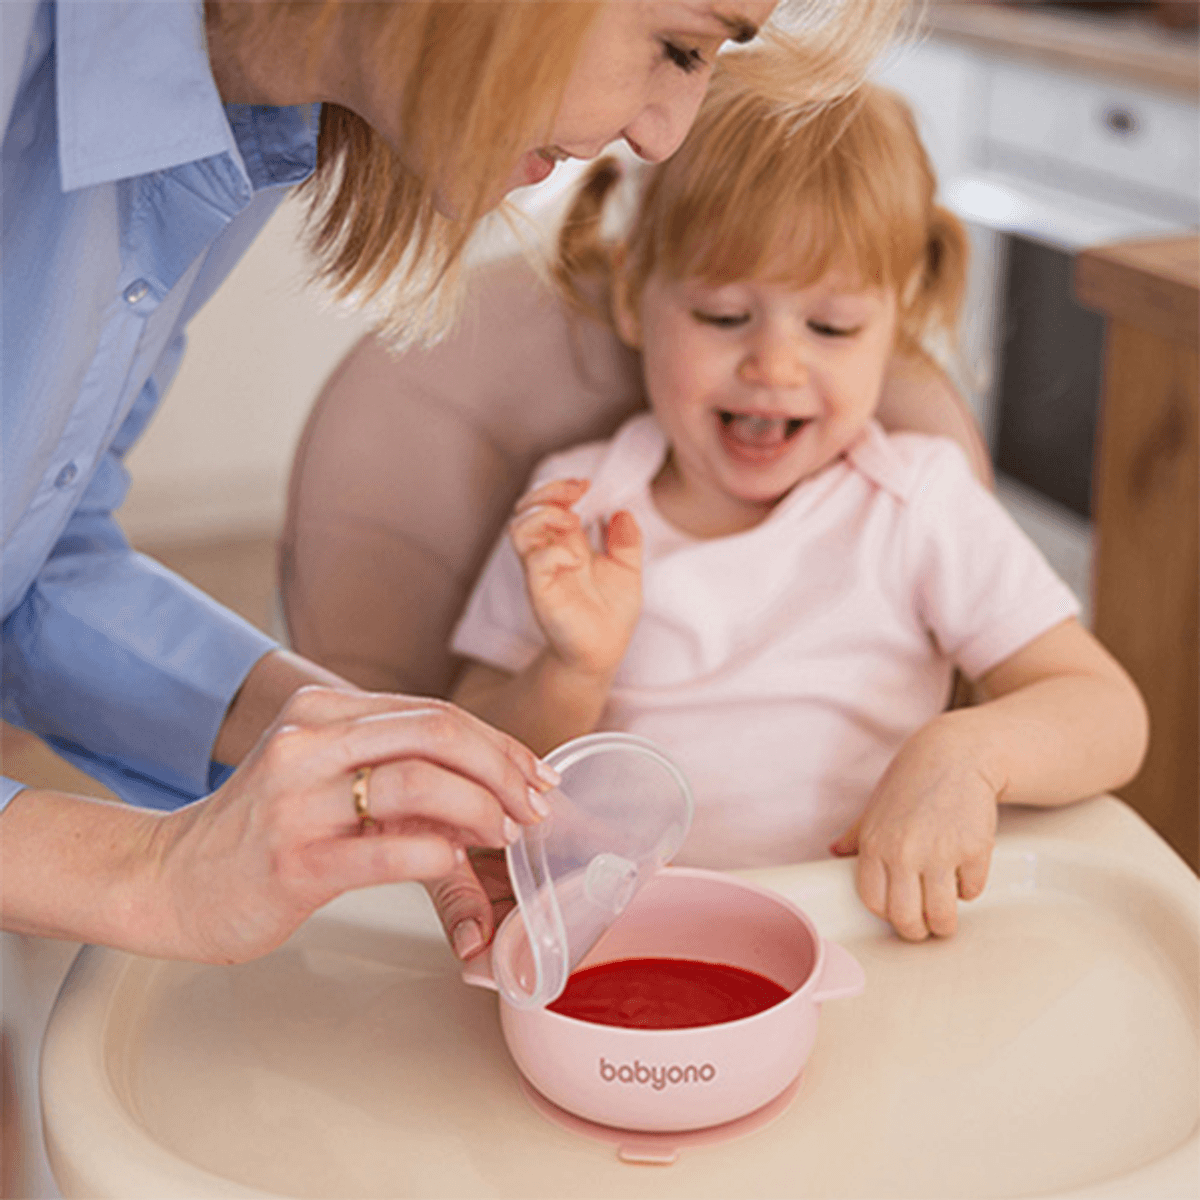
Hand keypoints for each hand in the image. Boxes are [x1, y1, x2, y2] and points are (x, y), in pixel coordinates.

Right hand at [152, 687, 552, 963]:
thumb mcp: (325, 779)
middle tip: (535, 807)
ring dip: (482, 809)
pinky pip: (389, 849)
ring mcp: (298, 798)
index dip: (499, 744)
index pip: (435, 712)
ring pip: (420, 782)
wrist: (169, 880)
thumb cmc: (260, 831)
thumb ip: (397, 775)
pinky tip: (457, 863)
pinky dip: (440, 854)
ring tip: (505, 835)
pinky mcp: (295, 859)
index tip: (536, 776)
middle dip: (503, 768)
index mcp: (322, 711)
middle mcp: (310, 741)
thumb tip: (491, 798)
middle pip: (438, 732)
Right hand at [509, 478, 641, 678]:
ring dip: (544, 514)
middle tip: (577, 491)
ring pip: (519, 529)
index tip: (586, 485)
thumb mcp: (629, 570)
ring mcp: (542, 572)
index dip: (563, 487)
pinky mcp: (541, 592)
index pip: (550, 503)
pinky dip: (555, 552)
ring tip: (572, 520)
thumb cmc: (611, 614)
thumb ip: (627, 541)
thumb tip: (623, 512)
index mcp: (567, 544)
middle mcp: (548, 553)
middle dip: (548, 491)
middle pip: (527, 508)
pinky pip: (536, 562)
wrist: (603, 653)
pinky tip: (576, 560)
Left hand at [829, 722, 998, 939]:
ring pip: (942, 915)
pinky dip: (969, 888)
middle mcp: (904, 853)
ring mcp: (940, 853)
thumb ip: (856, 835)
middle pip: (907, 919)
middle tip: (925, 927)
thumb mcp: (876, 807)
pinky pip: (971, 891)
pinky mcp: (973, 850)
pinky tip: (963, 873)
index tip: (897, 915)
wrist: (954, 756)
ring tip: (946, 918)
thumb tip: (834, 852)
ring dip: (945, 923)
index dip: (887, 915)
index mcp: (875, 845)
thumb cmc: (912, 781)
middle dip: (918, 931)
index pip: (874, 903)